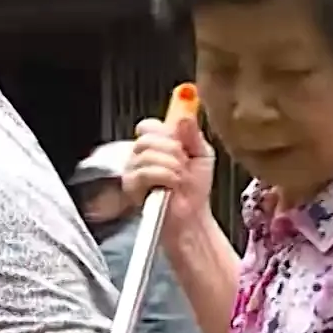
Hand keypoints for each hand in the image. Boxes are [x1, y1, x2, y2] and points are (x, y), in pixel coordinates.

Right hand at [127, 114, 216, 233]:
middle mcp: (141, 155)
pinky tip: (172, 185)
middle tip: (184, 164)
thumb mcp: (202, 155)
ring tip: (180, 178)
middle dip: (173, 150)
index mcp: (156, 144)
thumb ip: (193, 135)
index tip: (181, 141)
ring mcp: (133, 170)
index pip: (149, 126)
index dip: (165, 130)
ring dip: (172, 166)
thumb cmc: (194, 190)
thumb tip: (184, 116)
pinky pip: (145, 171)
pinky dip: (165, 176)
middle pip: (148, 137)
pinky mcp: (130, 186)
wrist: (192, 216)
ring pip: (148, 153)